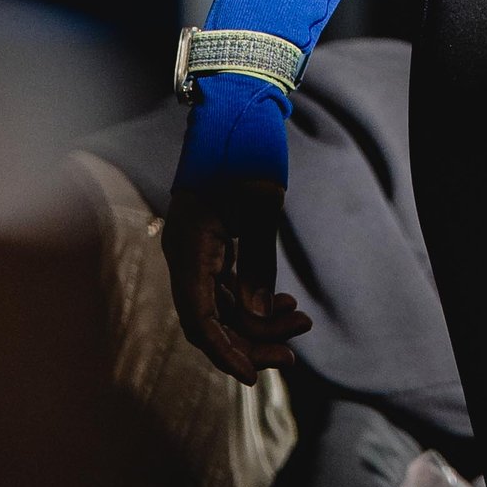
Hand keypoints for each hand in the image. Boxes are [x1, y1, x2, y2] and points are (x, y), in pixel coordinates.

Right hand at [162, 170, 311, 384]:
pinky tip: (285, 306)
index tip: (253, 376)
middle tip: (292, 355)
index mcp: (189, 248)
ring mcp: (197, 253)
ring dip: (258, 323)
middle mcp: (185, 256)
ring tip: (300, 323)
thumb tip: (257, 317)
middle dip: (250, 342)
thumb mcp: (260, 205)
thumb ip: (258, 261)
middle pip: (211, 321)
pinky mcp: (211, 249)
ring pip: (222, 308)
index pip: (199, 318)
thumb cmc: (246, 150)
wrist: (235, 110)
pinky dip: (254, 302)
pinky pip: (228, 290)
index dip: (224, 352)